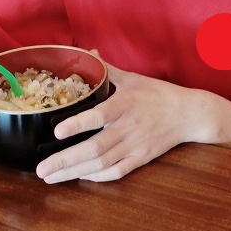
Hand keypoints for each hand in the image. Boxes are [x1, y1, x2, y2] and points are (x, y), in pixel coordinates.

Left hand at [36, 62, 198, 182]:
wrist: (189, 114)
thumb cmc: (159, 94)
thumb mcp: (133, 78)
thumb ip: (108, 69)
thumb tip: (89, 53)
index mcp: (125, 104)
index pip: (99, 116)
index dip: (78, 125)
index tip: (57, 132)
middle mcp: (128, 127)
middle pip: (96, 148)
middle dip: (66, 160)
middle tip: (41, 169)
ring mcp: (135, 145)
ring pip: (102, 163)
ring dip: (75, 172)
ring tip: (52, 177)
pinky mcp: (142, 158)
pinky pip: (117, 172)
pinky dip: (98, 177)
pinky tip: (81, 176)